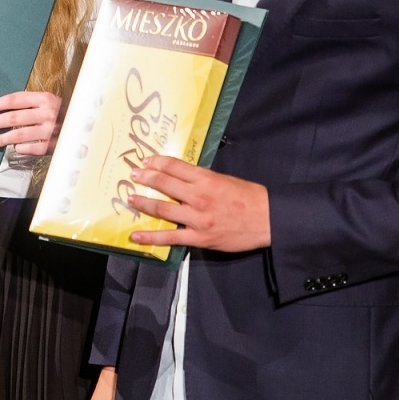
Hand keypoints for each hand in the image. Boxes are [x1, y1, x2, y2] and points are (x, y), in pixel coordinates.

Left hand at [0, 90, 63, 156]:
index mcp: (44, 98)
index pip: (15, 100)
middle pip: (13, 118)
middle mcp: (47, 113)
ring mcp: (50, 130)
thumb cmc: (63, 113)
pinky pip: (30, 148)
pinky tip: (14, 148)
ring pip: (18, 136)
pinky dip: (20, 148)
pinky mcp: (52, 145)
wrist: (85, 126)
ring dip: (2, 138)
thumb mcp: (49, 102)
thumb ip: (30, 104)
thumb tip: (3, 109)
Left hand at [123, 155, 270, 252]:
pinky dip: (151, 236)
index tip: (145, 162)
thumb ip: (202, 178)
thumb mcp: (225, 179)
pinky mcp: (199, 237)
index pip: (173, 166)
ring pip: (162, 208)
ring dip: (143, 202)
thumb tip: (181, 176)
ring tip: (130, 198)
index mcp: (206, 179)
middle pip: (164, 184)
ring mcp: (197, 218)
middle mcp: (198, 196)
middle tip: (133, 175)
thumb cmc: (249, 197)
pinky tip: (135, 235)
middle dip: (145, 178)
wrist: (268, 219)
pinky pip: (170, 238)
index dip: (156, 162)